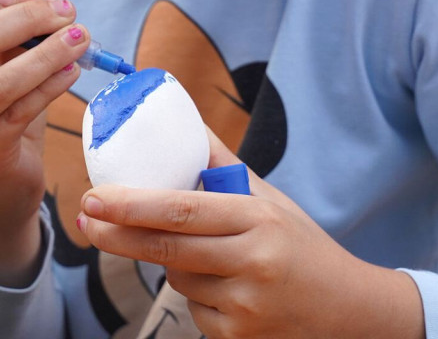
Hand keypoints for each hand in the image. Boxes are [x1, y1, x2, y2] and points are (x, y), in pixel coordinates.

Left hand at [77, 130, 424, 338]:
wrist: (352, 311)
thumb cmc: (301, 245)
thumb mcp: (270, 199)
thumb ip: (224, 166)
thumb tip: (183, 120)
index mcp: (258, 219)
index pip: (183, 210)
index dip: (132, 205)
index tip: (94, 196)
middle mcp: (253, 262)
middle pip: (167, 248)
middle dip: (117, 234)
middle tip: (85, 219)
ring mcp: (247, 307)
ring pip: (178, 279)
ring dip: (174, 265)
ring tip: (212, 258)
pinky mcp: (241, 338)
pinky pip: (195, 311)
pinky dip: (198, 297)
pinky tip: (230, 290)